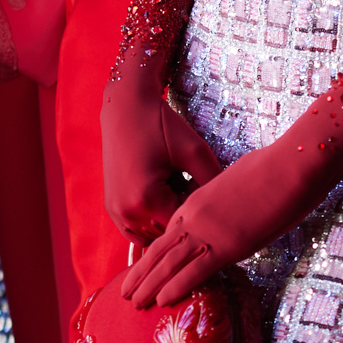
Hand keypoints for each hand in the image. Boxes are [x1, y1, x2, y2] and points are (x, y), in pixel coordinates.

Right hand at [101, 72, 223, 241]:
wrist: (126, 108)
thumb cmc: (162, 126)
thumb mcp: (196, 152)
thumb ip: (214, 182)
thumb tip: (230, 208)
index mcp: (147, 199)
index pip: (185, 225)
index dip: (201, 211)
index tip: (207, 190)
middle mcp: (127, 211)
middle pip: (169, 232)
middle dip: (184, 215)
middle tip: (190, 183)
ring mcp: (116, 212)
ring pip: (153, 234)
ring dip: (167, 219)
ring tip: (175, 187)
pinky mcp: (112, 208)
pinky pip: (138, 229)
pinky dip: (153, 219)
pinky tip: (163, 195)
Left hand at [122, 122, 335, 306]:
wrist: (290, 165)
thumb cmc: (275, 166)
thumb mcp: (242, 179)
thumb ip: (231, 196)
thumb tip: (237, 206)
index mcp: (199, 198)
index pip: (171, 231)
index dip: (155, 252)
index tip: (145, 266)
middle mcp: (195, 215)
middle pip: (160, 248)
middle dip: (142, 272)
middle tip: (126, 292)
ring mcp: (208, 231)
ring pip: (168, 262)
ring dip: (149, 285)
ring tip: (133, 302)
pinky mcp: (226, 245)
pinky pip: (194, 271)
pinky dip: (175, 287)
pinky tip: (161, 301)